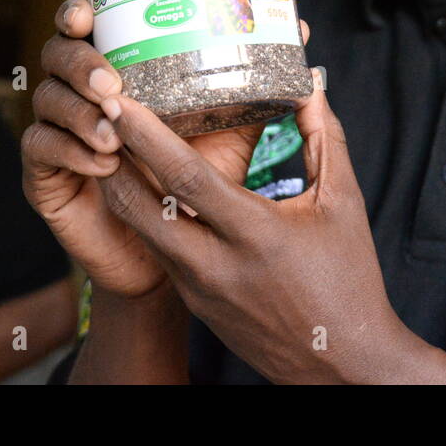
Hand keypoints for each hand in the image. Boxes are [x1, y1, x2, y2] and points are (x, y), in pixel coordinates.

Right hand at [20, 0, 304, 298]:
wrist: (177, 253)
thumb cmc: (202, 181)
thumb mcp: (230, 128)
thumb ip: (255, 81)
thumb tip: (300, 26)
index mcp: (119, 70)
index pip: (87, 27)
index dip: (79, 13)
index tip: (89, 12)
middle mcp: (82, 94)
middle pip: (57, 55)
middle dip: (80, 62)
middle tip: (112, 83)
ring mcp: (58, 132)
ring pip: (46, 100)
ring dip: (78, 110)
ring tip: (113, 131)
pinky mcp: (44, 176)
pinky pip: (41, 151)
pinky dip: (70, 152)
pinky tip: (104, 162)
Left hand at [95, 69, 421, 383]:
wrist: (340, 359)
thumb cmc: (349, 278)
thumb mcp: (343, 201)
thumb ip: (323, 137)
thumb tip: (309, 85)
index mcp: (256, 235)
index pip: (185, 179)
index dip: (147, 137)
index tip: (120, 101)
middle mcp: (216, 265)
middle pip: (141, 206)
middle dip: (112, 156)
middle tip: (96, 113)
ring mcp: (199, 290)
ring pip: (142, 230)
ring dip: (121, 186)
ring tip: (112, 142)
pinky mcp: (194, 305)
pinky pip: (159, 251)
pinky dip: (146, 215)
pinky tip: (146, 187)